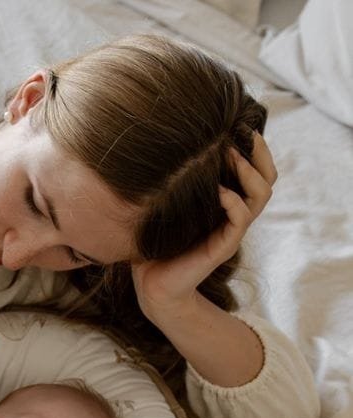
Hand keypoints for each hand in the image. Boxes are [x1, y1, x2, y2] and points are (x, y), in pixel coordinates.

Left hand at [132, 132, 275, 323]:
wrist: (152, 287)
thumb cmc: (154, 246)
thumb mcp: (164, 209)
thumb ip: (169, 185)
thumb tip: (156, 151)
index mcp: (226, 205)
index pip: (255, 173)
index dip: (255, 151)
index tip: (240, 127)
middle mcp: (234, 216)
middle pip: (267, 180)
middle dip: (260, 155)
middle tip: (245, 135)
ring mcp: (231, 231)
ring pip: (261, 197)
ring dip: (248, 173)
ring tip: (232, 156)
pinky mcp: (224, 246)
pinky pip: (240, 219)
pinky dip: (233, 202)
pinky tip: (218, 191)